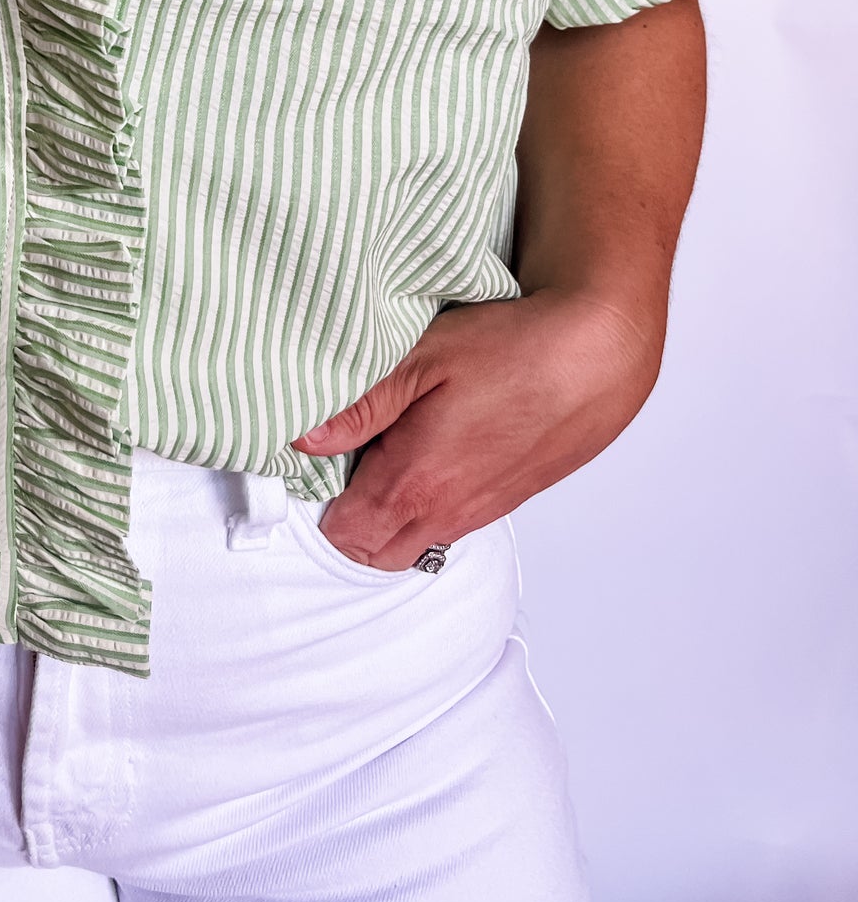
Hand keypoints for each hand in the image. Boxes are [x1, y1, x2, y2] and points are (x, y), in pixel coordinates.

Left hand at [290, 287, 661, 570]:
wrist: (597, 354)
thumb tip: (304, 437)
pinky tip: (429, 450)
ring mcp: (481, 510)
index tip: (315, 458)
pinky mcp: (505, 498)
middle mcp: (448, 511)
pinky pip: (449, 524)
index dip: (318, 500)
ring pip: (414, 541)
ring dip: (388, 513)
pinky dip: (426, 503)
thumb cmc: (514, 348)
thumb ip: (359, 404)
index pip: (344, 534)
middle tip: (343, 457)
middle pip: (373, 553)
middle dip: (347, 519)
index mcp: (417, 483)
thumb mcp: (423, 358)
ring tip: (384, 451)